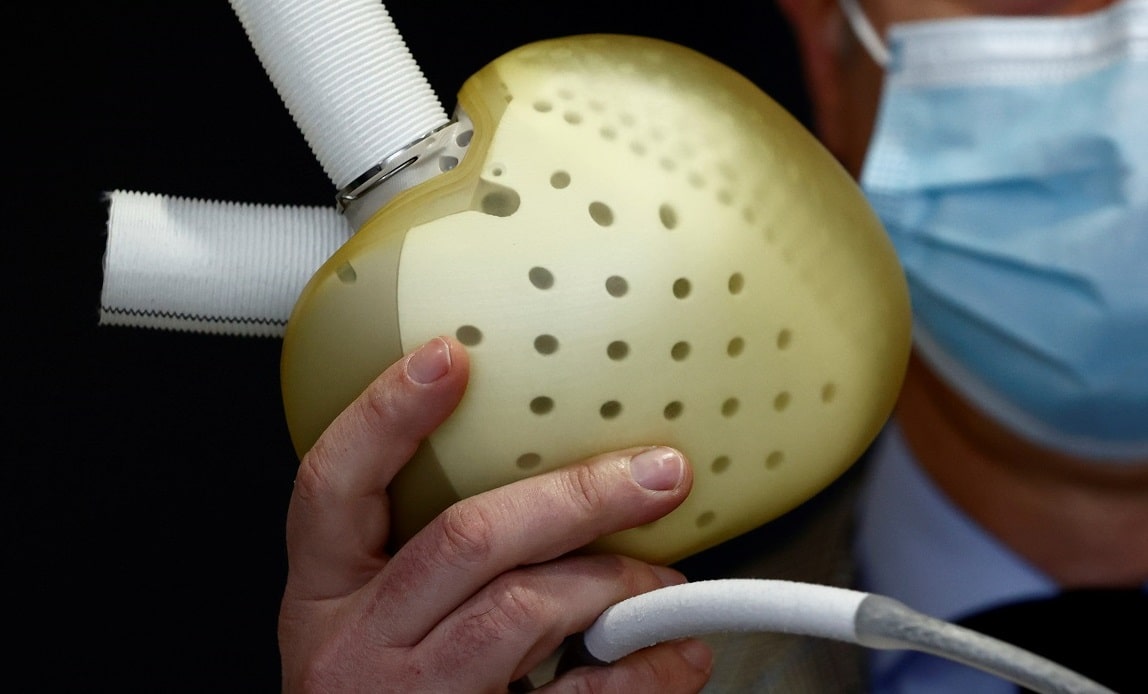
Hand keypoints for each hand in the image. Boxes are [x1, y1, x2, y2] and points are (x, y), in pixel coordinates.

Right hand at [278, 336, 713, 692]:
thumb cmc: (387, 692)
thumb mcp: (376, 618)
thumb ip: (435, 553)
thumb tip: (553, 482)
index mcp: (324, 594)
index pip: (332, 485)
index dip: (385, 415)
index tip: (448, 358)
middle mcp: (355, 643)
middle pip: (466, 539)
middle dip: (576, 497)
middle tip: (655, 473)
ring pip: (522, 608)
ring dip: (610, 582)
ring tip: (660, 585)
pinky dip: (641, 673)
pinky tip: (671, 655)